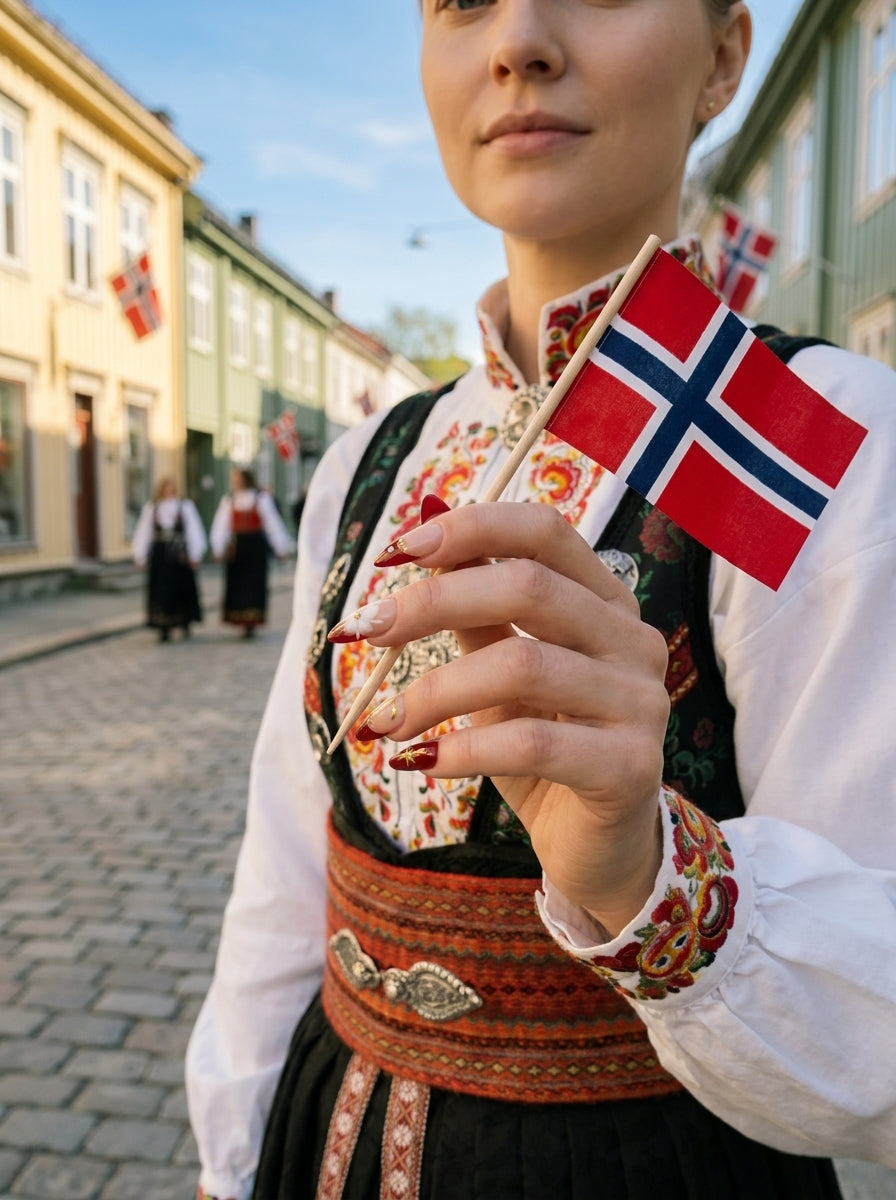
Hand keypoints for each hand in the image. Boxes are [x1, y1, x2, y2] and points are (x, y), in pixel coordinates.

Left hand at [334, 501, 669, 935]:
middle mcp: (633, 641)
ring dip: (435, 689)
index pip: (545, 531)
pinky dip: (462, 748)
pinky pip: (532, 743)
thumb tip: (416, 543)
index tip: (397, 551)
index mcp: (605, 603)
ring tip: (385, 720)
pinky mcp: (630, 767)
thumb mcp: (501, 677)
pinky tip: (422, 760)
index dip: (471, 528)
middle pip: (529, 586)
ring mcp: (640, 702)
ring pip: (523, 665)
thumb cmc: (543, 751)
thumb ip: (474, 617)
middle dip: (433, 602)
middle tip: (367, 630)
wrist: (596, 848)